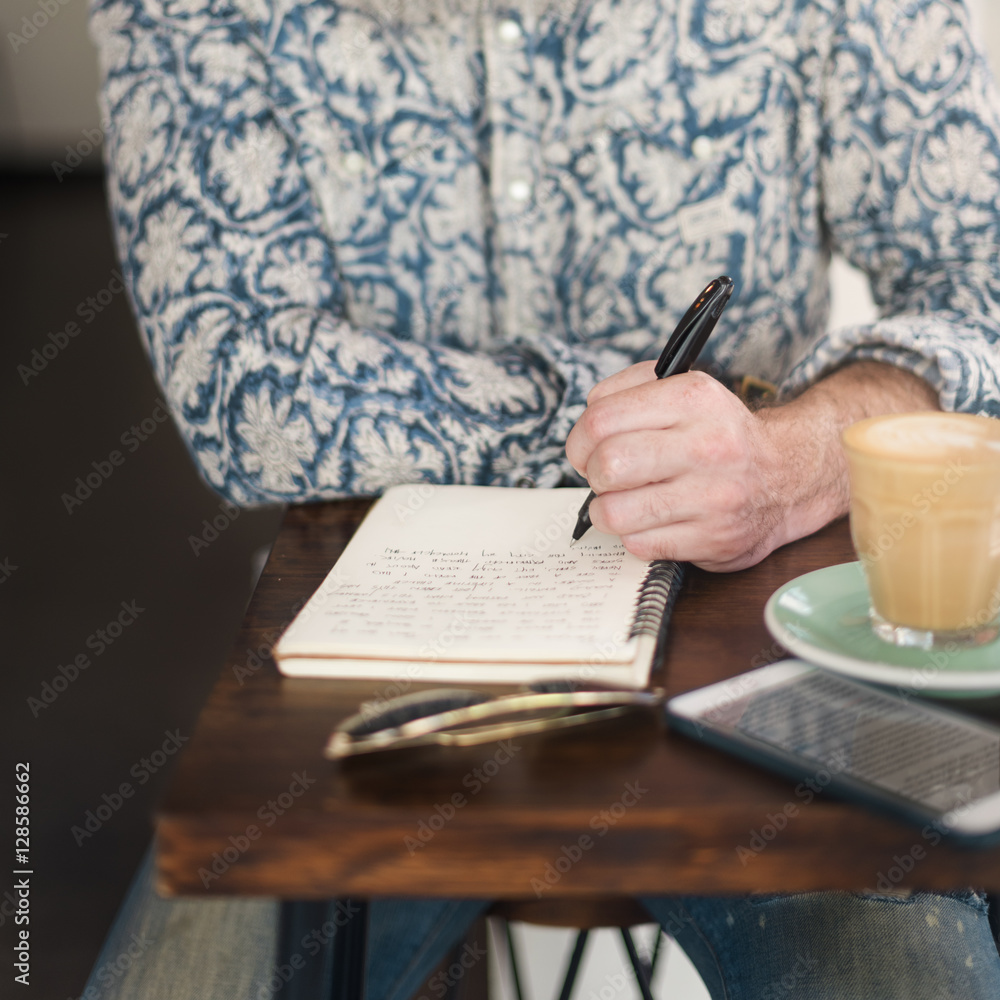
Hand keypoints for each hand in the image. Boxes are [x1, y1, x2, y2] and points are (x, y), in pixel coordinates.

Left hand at [565, 363, 789, 570]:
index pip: (602, 419)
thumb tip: (588, 418)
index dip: (579, 439)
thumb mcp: (684, 391)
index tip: (585, 449)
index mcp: (694, 398)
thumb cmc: (719, 435)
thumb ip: (629, 390)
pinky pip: (639, 545)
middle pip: (607, 465)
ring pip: (615, 512)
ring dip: (607, 510)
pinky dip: (635, 535)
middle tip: (605, 475)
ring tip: (624, 501)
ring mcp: (713, 497)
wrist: (787, 477)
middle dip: (593, 474)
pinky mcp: (714, 540)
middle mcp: (708, 446)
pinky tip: (652, 520)